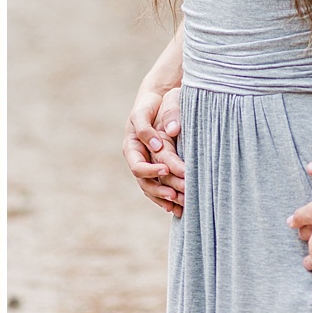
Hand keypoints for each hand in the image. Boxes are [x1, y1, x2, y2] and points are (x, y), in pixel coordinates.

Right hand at [124, 86, 185, 215]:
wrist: (157, 103)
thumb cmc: (149, 106)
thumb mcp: (143, 112)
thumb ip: (146, 127)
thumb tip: (157, 145)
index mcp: (131, 148)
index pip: (137, 166)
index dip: (150, 171)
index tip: (166, 169)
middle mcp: (139, 161)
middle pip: (145, 183)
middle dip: (160, 190)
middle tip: (176, 194)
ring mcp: (149, 167)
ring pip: (153, 190)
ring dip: (165, 199)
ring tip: (180, 205)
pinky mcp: (159, 171)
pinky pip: (161, 189)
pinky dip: (169, 200)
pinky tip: (179, 209)